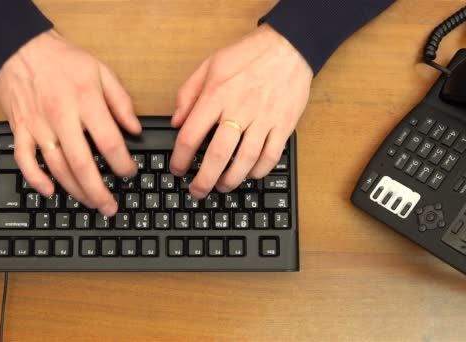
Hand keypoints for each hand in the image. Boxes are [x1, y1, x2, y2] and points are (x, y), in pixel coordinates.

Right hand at [0, 30, 139, 215]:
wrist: (22, 46)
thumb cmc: (64, 59)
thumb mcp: (102, 71)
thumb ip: (121, 102)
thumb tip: (136, 129)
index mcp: (85, 102)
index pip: (108, 141)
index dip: (122, 163)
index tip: (129, 172)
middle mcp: (61, 117)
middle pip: (81, 163)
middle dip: (98, 190)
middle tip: (110, 207)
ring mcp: (38, 125)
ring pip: (56, 166)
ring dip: (74, 190)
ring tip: (90, 203)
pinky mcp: (20, 129)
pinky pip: (24, 159)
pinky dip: (35, 178)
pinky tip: (49, 191)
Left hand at [170, 24, 312, 198]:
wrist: (289, 47)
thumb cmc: (248, 55)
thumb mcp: (209, 65)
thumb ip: (188, 94)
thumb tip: (176, 122)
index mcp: (216, 95)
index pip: (191, 135)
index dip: (179, 159)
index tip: (177, 169)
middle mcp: (239, 109)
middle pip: (218, 155)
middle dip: (204, 180)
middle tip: (197, 191)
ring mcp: (264, 119)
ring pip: (245, 160)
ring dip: (231, 180)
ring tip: (221, 186)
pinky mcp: (284, 125)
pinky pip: (271, 156)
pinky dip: (258, 171)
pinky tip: (249, 174)